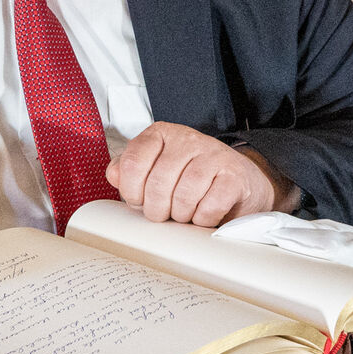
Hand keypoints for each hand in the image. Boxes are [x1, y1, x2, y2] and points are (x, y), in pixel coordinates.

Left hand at [107, 123, 294, 225]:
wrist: (238, 182)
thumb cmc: (189, 179)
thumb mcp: (155, 170)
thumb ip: (129, 171)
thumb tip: (114, 174)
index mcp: (161, 134)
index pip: (133, 162)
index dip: (132, 191)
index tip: (139, 200)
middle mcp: (187, 139)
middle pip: (157, 183)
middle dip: (158, 210)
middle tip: (165, 214)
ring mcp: (213, 154)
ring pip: (184, 196)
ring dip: (181, 216)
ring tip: (185, 214)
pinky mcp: (234, 174)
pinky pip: (209, 206)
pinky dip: (203, 219)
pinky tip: (203, 215)